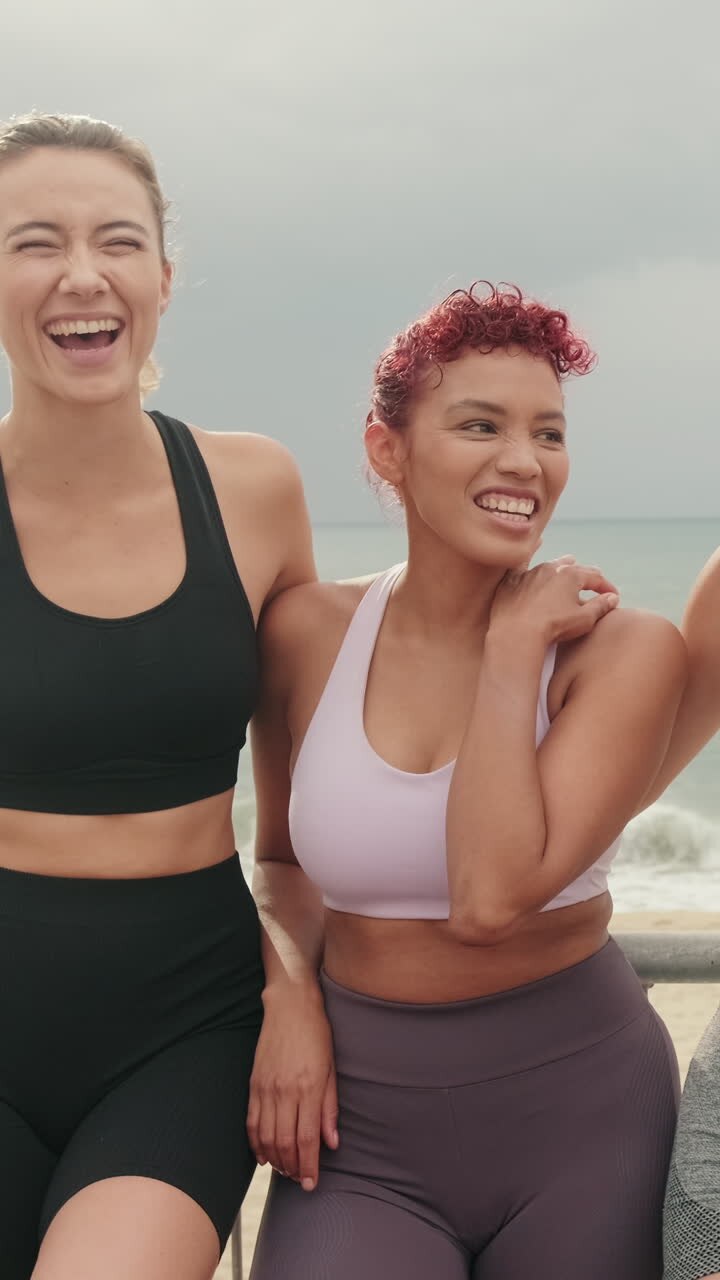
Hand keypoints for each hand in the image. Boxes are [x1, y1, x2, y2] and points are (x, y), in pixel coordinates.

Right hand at [247, 984, 337, 1191]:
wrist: (290, 1006)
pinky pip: (252, 1122)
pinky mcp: (254, 1084)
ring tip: (286, 1170)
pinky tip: (264, 1155)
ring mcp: (266, 1088)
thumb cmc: (317, 1034)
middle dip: (293, 1168)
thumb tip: (332, 1143)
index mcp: (309, 1087)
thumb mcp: (332, 1068)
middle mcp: (285, 1091)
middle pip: (285, 1143)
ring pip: (266, 1136)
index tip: (312, 1183)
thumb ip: (330, 1108)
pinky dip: (256, 1143)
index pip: (306, 1139)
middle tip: (300, 1181)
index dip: (309, 1166)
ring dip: (275, 1159)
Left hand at [489, 556, 619, 644]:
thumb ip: (600, 606)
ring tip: (569, 562)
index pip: (595, 578)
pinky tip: (535, 543)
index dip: (606, 587)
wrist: (517, 632)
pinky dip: (530, 553)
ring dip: (562, 565)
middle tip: (593, 581)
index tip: (613, 596)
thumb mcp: (584, 619)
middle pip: (574, 568)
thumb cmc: (554, 627)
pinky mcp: (512, 581)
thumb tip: (612, 598)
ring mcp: (530, 572)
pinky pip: (522, 562)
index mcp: (571, 575)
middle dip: (586, 574)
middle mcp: (551, 568)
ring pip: (550, 564)